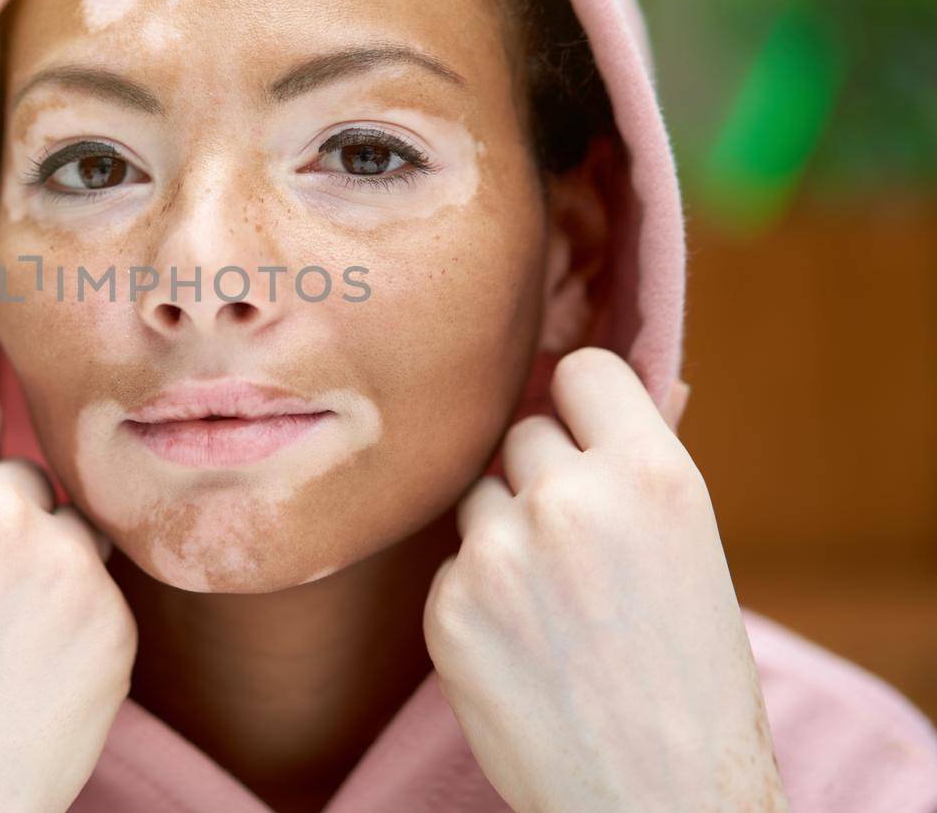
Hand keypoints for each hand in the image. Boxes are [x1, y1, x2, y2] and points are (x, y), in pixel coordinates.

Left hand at [422, 347, 788, 812]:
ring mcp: (498, 554)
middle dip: (542, 476)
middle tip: (578, 546)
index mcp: (651, 475)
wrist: (657, 799)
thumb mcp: (692, 550)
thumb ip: (640, 465)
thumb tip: (620, 386)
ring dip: (503, 531)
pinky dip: (475, 596)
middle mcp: (569, 501)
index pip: (581, 371)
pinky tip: (522, 647)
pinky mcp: (448, 607)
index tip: (583, 432)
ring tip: (554, 604)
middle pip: (522, 433)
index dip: (581, 403)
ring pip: (479, 496)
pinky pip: (451, 566)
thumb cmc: (692, 678)